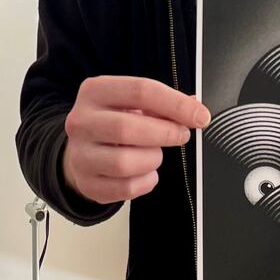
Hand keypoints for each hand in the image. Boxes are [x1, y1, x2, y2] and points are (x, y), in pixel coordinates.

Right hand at [62, 76, 210, 203]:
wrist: (82, 150)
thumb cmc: (112, 122)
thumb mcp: (132, 103)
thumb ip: (162, 104)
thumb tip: (194, 109)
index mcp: (95, 92)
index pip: (140, 91)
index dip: (176, 104)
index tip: (199, 116)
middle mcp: (82, 121)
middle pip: (127, 128)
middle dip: (165, 133)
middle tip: (181, 135)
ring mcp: (80, 154)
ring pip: (124, 162)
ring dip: (152, 159)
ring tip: (154, 154)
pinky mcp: (87, 183)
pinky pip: (125, 188)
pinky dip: (145, 181)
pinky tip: (145, 172)